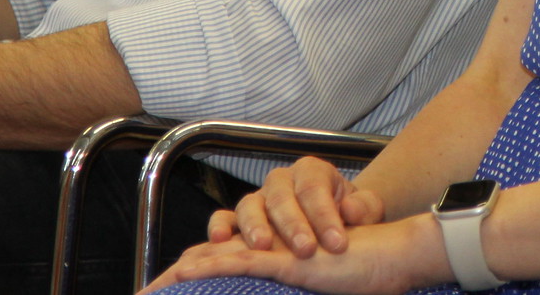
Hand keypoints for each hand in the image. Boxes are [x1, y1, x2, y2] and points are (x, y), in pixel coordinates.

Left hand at [143, 213, 433, 294]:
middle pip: (211, 257)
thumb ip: (296, 280)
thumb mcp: (319, 284)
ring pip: (220, 257)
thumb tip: (275, 279)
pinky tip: (186, 273)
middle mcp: (271, 249)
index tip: (160, 290)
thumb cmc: (363, 274)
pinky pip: (242, 261)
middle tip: (145, 292)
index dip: (192, 273)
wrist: (394, 257)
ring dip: (183, 273)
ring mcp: (278, 250)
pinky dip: (211, 267)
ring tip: (152, 289)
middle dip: (174, 277)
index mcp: (274, 258)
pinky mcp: (288, 259)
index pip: (222, 262)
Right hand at [216, 155, 387, 257]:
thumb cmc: (348, 216)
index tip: (337, 243)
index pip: (315, 189)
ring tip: (262, 247)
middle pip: (282, 197)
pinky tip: (220, 241)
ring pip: (249, 205)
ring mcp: (258, 199)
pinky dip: (219, 226)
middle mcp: (281, 181)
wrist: (333, 220)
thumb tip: (351, 210)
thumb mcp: (365, 209)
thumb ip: (364, 207)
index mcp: (312, 171)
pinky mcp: (239, 219)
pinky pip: (223, 218)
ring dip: (255, 226)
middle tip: (306, 250)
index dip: (325, 216)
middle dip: (293, 225)